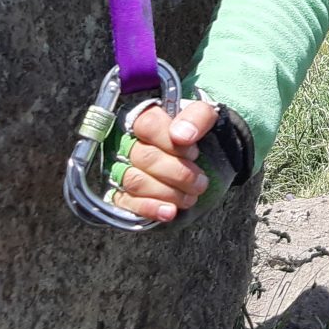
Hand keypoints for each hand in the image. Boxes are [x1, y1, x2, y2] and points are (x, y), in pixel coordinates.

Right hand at [111, 97, 219, 223]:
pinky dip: (150, 208)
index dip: (172, 143)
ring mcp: (123, 169)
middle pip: (145, 157)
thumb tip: (182, 135)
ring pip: (136, 182)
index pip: (148, 125)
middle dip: (178, 173)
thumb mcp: (205, 117)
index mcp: (146, 119)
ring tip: (190, 196)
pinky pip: (126, 203)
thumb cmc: (196, 135)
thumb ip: (197, 117)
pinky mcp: (123, 194)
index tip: (194, 153)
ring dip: (168, 192)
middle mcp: (129, 143)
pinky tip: (169, 212)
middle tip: (200, 182)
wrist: (200, 157)